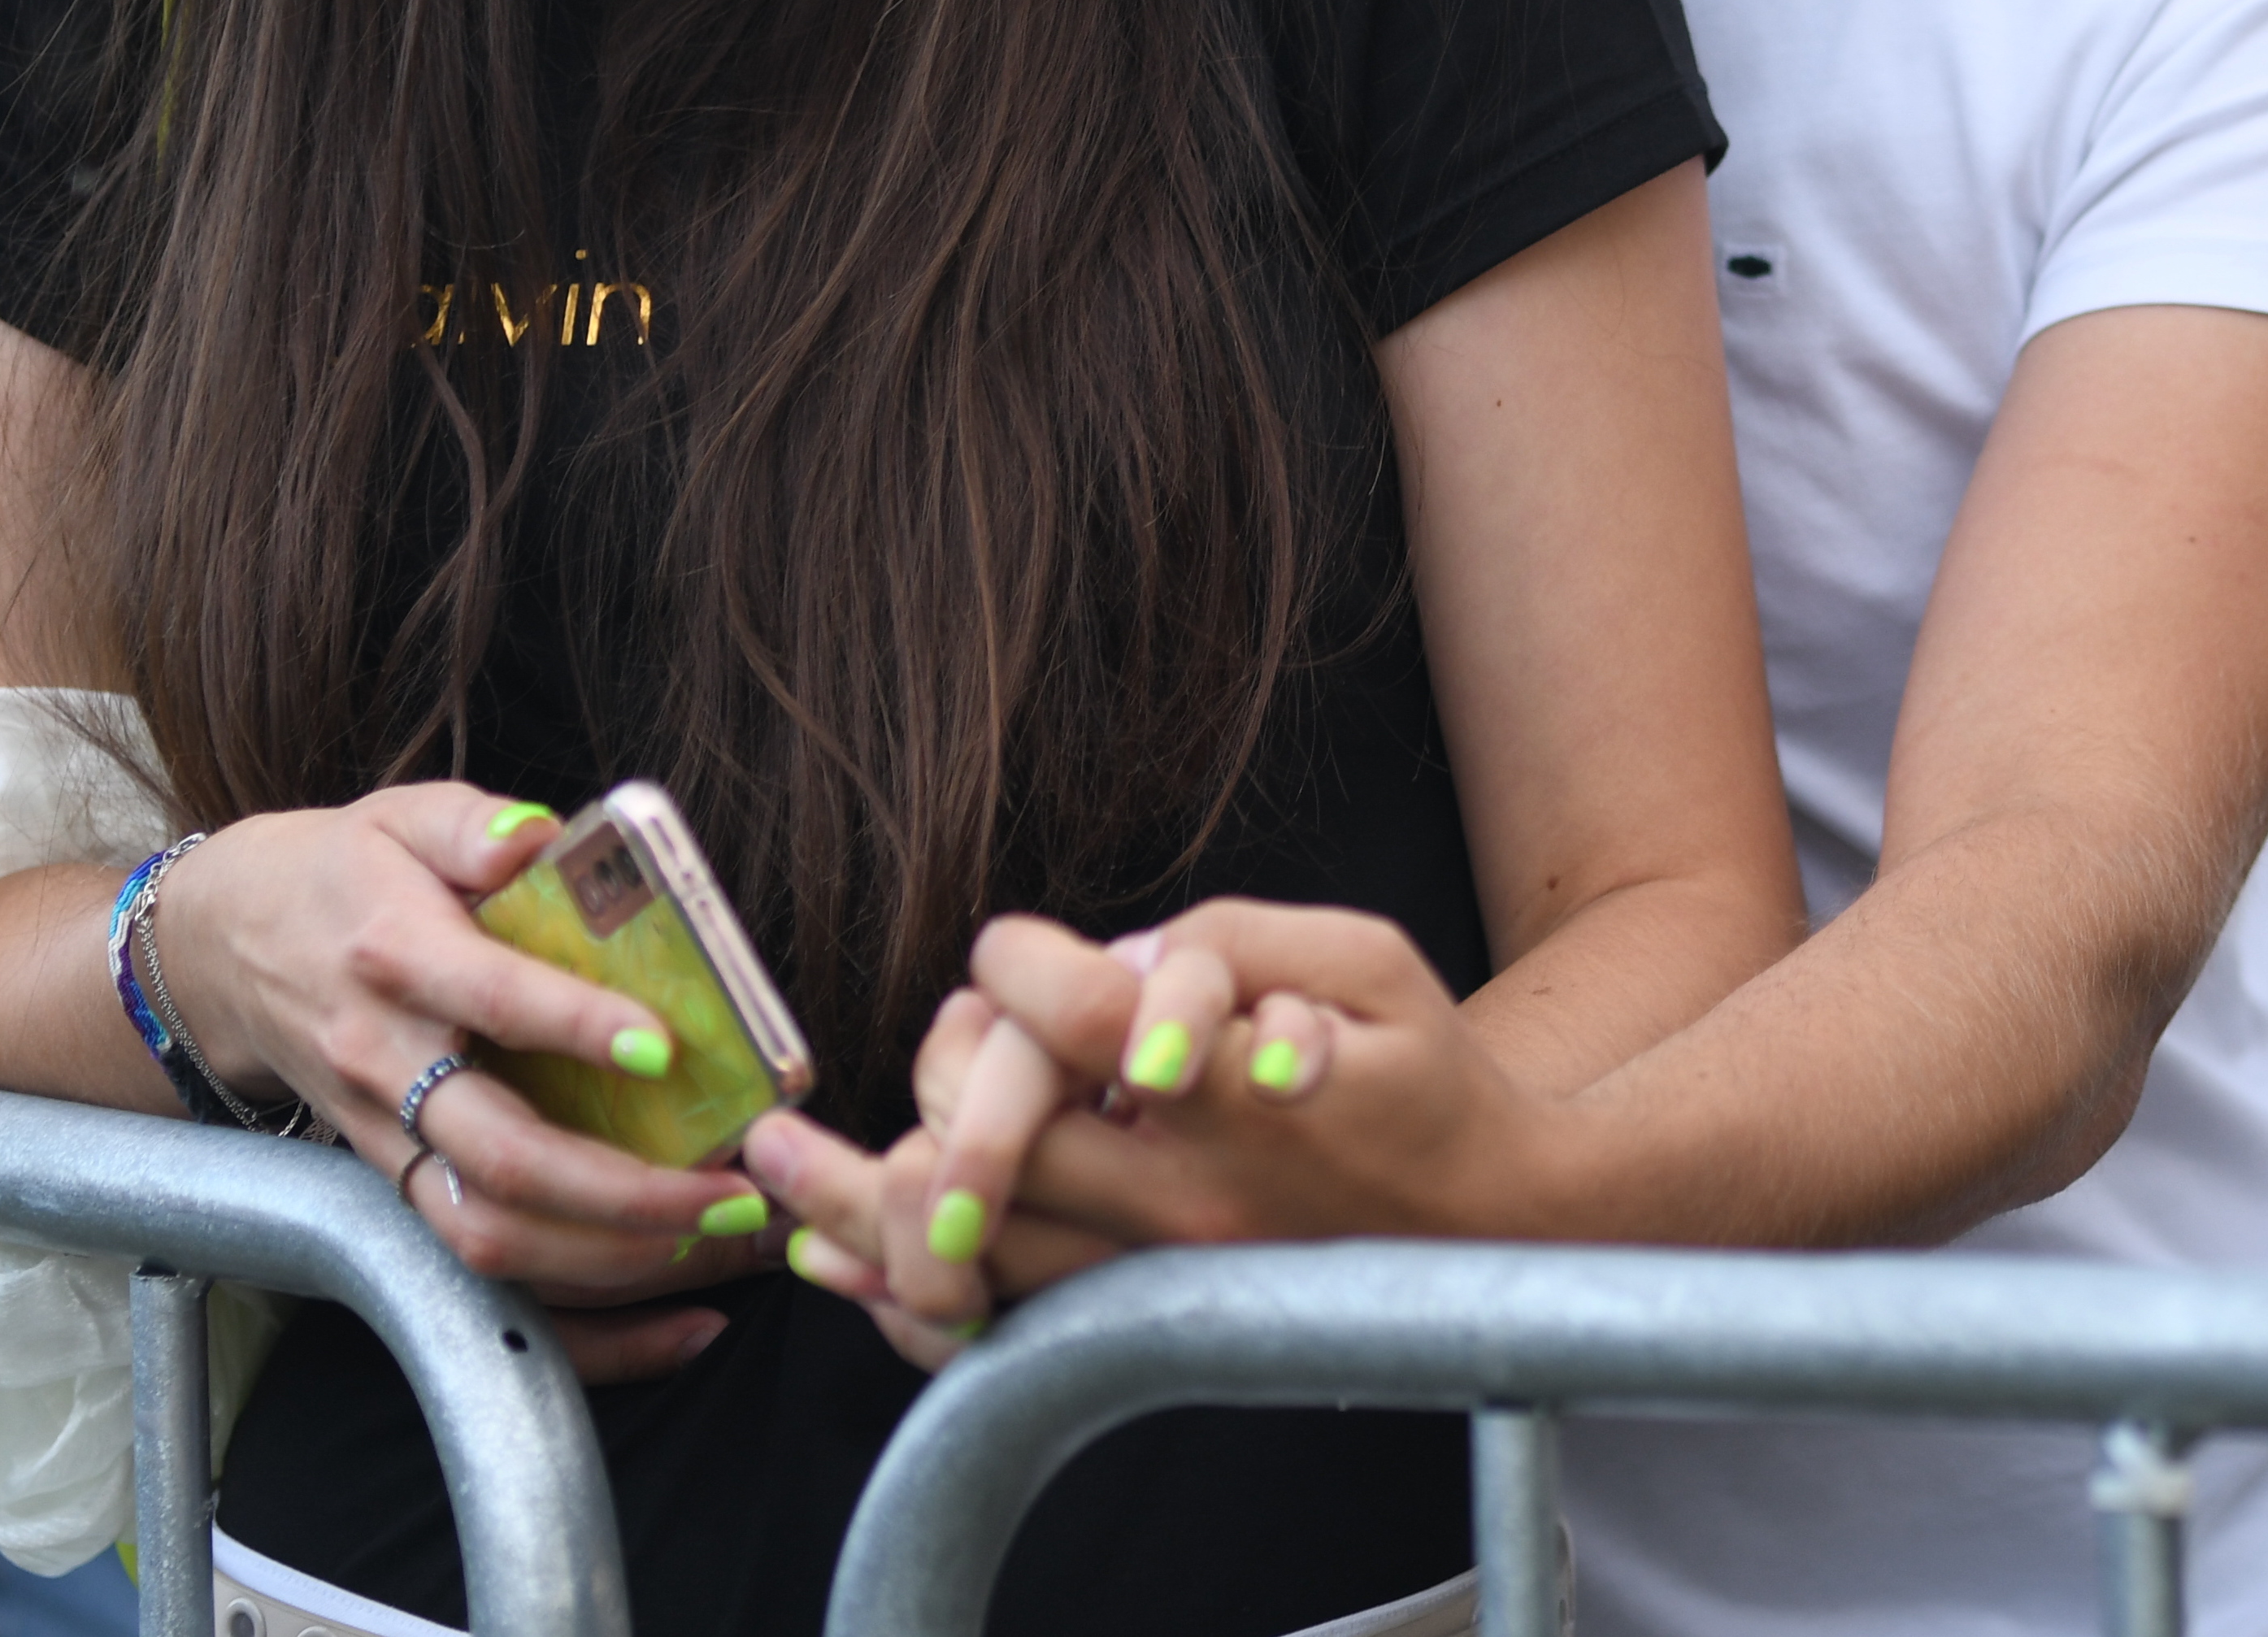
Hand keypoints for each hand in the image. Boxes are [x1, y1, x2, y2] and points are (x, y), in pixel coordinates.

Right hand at [143, 788, 767, 1368]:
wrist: (227, 949)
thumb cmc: (345, 876)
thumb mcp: (405, 816)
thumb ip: (476, 826)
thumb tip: (538, 840)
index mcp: (397, 958)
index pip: (490, 1000)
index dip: (574, 1025)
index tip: (663, 1045)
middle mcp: (387, 1065)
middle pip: (501, 1158)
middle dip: (627, 1192)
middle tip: (734, 1191)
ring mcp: (387, 1142)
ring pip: (490, 1237)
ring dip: (615, 1261)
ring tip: (725, 1246)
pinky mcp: (395, 1190)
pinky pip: (483, 1277)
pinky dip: (580, 1322)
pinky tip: (675, 1320)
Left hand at [746, 903, 1555, 1366]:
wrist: (1491, 1226)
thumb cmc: (1418, 1070)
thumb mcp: (1362, 957)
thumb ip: (1224, 944)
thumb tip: (1107, 963)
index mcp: (1239, 1092)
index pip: (1075, 1018)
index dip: (1019, 965)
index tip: (1019, 952)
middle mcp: (1188, 1199)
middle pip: (989, 1139)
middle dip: (932, 1071)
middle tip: (922, 1046)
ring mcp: (1163, 1276)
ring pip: (971, 1248)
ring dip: (861, 1195)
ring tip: (775, 1160)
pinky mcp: (1150, 1320)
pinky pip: (1003, 1322)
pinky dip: (904, 1292)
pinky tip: (837, 1256)